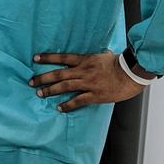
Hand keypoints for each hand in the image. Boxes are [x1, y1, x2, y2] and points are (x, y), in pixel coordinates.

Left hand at [30, 51, 146, 112]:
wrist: (131, 73)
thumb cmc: (119, 63)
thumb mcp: (102, 55)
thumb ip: (92, 58)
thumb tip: (88, 57)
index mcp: (85, 60)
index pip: (62, 58)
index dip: (47, 58)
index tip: (35, 58)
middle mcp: (83, 71)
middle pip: (58, 74)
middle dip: (43, 78)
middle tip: (32, 82)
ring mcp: (88, 83)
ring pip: (65, 87)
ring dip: (51, 90)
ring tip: (40, 93)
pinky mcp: (95, 95)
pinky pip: (78, 101)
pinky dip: (68, 105)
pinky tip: (59, 108)